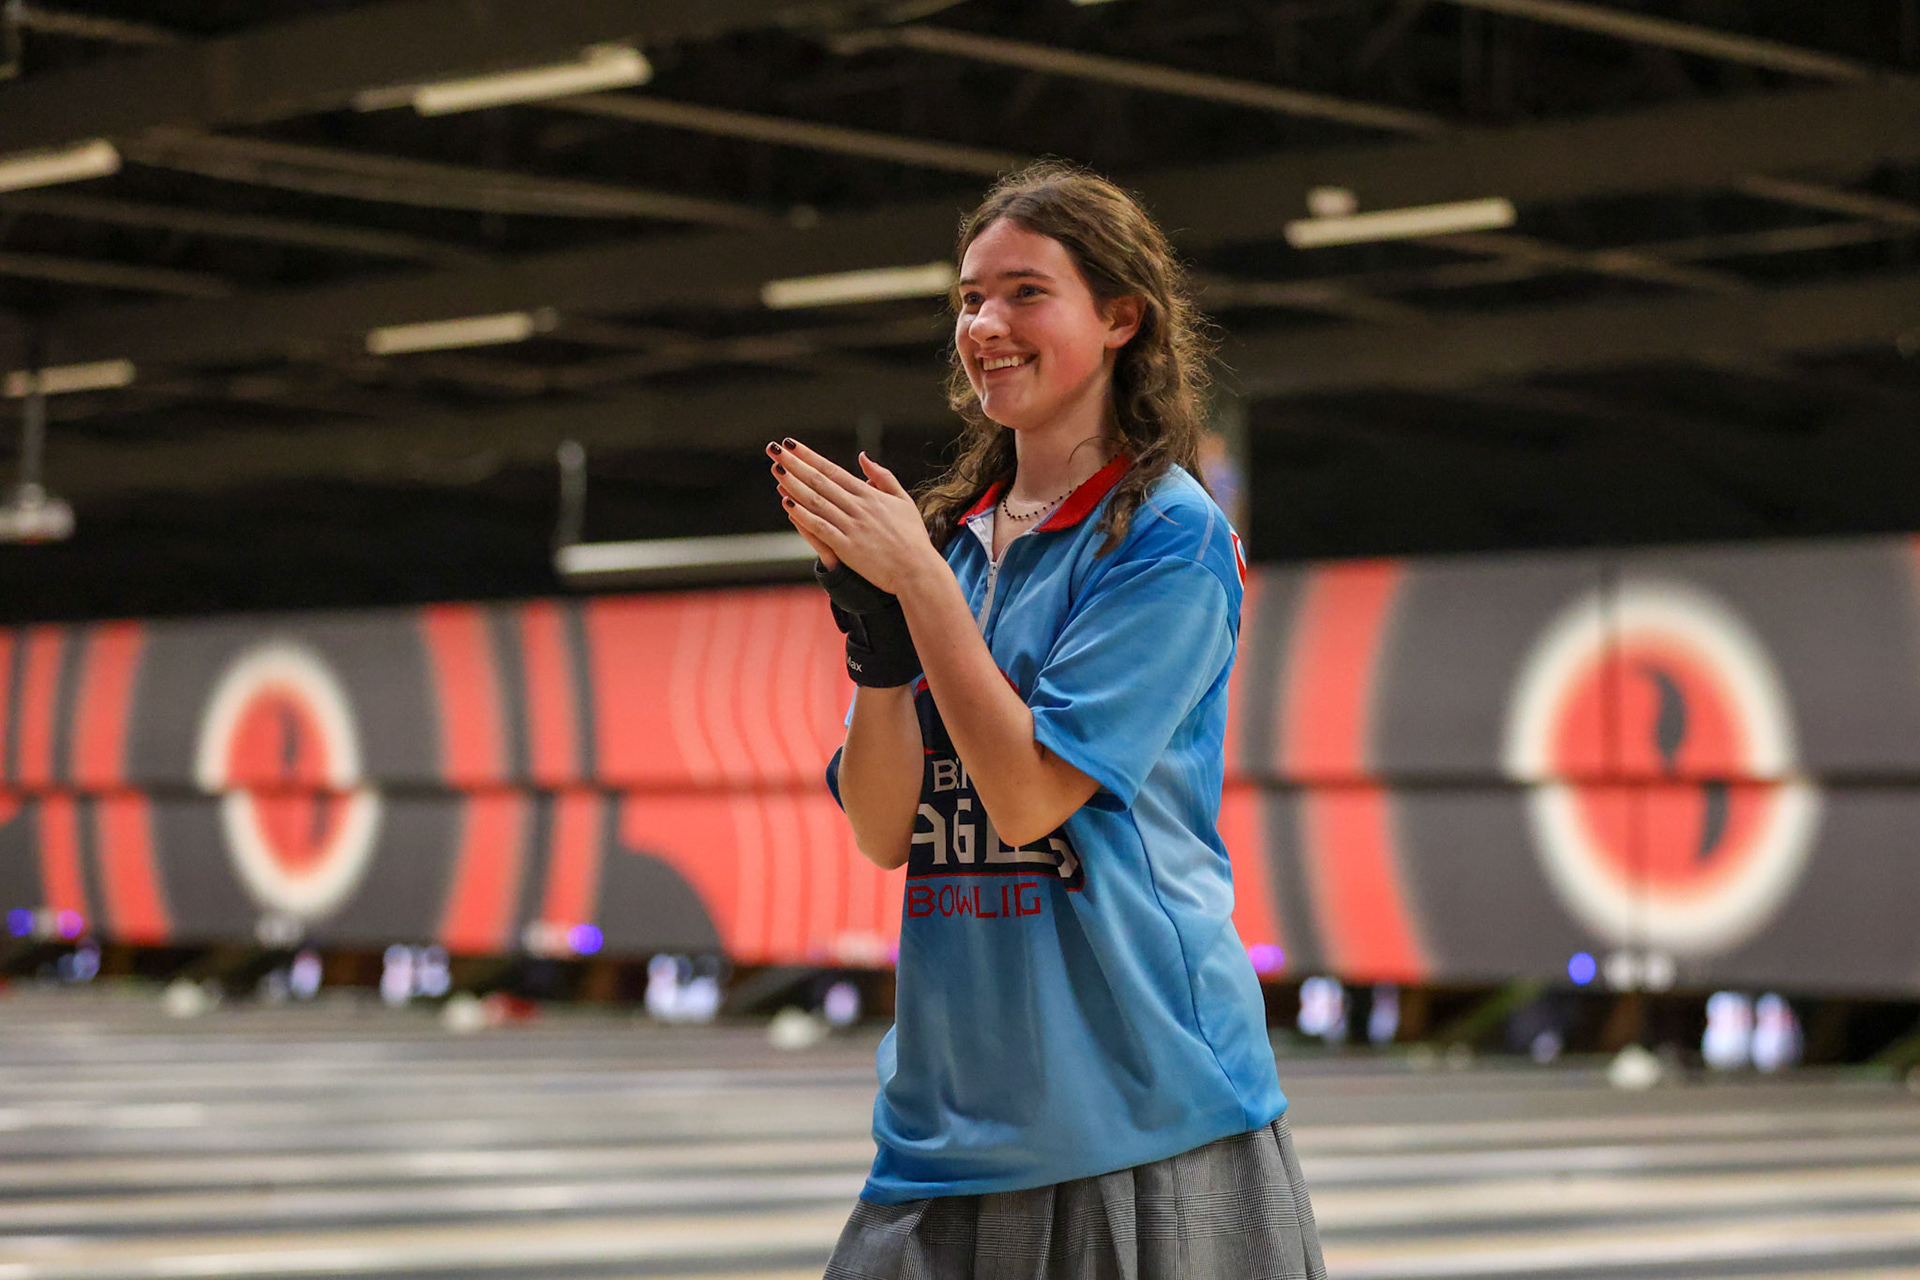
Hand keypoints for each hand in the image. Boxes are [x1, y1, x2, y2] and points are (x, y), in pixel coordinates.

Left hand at [769, 438, 938, 595]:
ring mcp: (852, 527)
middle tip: (774, 451)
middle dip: (795, 464)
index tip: (792, 445)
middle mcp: (858, 507)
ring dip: (794, 484)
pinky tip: (787, 503)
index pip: (833, 470)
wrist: (918, 570)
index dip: (810, 457)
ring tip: (776, 470)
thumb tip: (863, 457)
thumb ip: (883, 477)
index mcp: (870, 495)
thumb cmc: (913, 537)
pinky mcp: (847, 547)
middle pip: (820, 481)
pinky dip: (803, 515)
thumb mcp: (903, 500)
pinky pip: (820, 527)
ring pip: (817, 501)